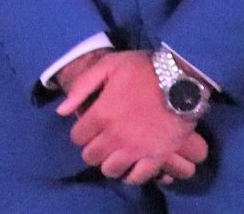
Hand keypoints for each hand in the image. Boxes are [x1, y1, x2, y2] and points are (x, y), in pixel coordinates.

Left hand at [54, 50, 207, 185]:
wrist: (181, 80)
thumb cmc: (144, 70)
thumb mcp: (109, 65)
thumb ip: (82, 86)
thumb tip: (62, 110)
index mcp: (101, 114)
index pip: (77, 137)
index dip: (80, 132)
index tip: (88, 127)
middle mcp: (115, 137)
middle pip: (91, 157)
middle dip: (92, 149)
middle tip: (100, 140)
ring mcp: (136, 149)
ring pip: (111, 170)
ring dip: (109, 163)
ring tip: (115, 154)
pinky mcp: (156, 157)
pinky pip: (138, 177)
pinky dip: (132, 175)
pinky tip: (131, 166)